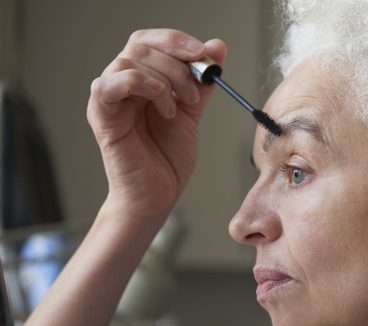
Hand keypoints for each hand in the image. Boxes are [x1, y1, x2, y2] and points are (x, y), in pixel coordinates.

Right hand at [87, 29, 226, 217]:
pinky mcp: (102, 116)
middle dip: (177, 62)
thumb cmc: (167, 158)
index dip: (175, 40)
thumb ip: (202, 81)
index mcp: (140, 79)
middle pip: (141, 46)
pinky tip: (163, 105)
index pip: (150, 41)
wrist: (158, 195)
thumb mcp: (192, 111)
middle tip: (196, 88)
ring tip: (179, 106)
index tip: (203, 53)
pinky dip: (140, 84)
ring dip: (165, 78)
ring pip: (129, 61)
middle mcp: (121, 84)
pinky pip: (109, 85)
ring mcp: (109, 99)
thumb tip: (217, 46)